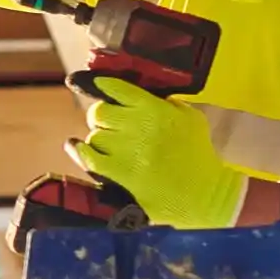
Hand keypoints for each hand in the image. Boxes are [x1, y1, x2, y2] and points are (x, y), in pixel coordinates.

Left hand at [71, 79, 250, 229]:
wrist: (202, 192)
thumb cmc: (198, 154)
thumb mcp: (190, 117)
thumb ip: (166, 103)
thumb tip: (140, 97)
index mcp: (154, 108)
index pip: (117, 88)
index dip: (103, 86)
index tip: (98, 86)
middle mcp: (137, 125)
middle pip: (99, 112)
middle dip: (101, 117)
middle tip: (109, 126)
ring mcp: (126, 150)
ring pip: (94, 136)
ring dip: (99, 140)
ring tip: (110, 147)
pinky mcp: (119, 172)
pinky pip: (88, 158)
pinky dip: (81, 153)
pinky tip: (77, 148)